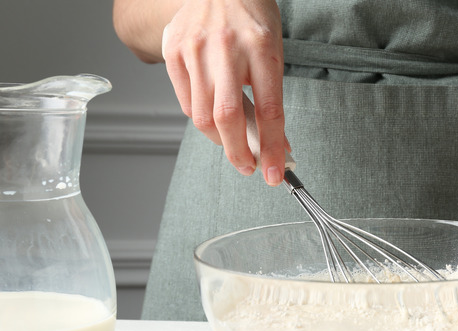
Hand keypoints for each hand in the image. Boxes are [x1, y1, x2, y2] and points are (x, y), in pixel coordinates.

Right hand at [161, 0, 288, 184]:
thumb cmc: (251, 20)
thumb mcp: (272, 53)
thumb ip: (271, 97)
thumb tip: (274, 144)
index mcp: (261, 48)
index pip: (269, 109)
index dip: (272, 147)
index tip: (274, 173)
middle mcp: (225, 47)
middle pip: (228, 118)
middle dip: (239, 153)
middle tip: (249, 167)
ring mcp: (195, 49)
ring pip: (202, 116)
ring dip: (220, 141)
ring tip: (232, 142)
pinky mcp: (173, 51)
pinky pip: (186, 103)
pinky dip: (201, 120)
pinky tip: (213, 116)